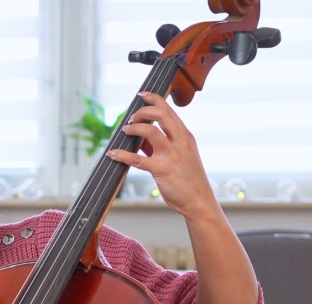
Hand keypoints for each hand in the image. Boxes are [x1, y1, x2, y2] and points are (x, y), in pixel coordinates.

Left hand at [106, 92, 217, 218]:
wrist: (199, 201)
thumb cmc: (188, 180)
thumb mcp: (180, 156)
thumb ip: (162, 146)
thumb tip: (141, 140)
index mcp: (185, 136)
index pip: (169, 111)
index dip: (155, 99)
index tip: (143, 95)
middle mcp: (180, 141)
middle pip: (161, 114)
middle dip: (143, 111)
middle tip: (132, 118)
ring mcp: (171, 155)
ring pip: (150, 131)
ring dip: (134, 128)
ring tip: (126, 131)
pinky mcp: (161, 169)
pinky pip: (137, 159)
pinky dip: (121, 155)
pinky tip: (113, 154)